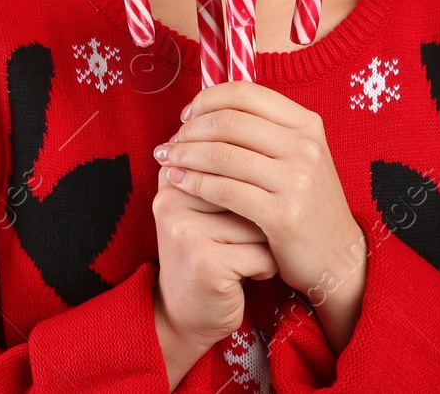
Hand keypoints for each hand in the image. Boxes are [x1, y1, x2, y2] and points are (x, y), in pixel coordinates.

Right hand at [151, 163, 277, 387]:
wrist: (187, 313)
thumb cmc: (209, 252)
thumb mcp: (206, 207)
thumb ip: (221, 170)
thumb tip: (261, 127)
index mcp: (172, 178)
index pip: (229, 157)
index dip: (251, 185)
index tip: (244, 208)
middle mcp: (172, 199)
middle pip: (246, 185)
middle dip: (261, 211)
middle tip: (251, 231)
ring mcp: (186, 230)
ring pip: (258, 219)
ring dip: (266, 241)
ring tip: (246, 255)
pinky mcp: (205, 262)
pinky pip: (261, 252)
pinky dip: (267, 267)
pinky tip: (250, 275)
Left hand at [154, 80, 367, 354]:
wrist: (338, 258)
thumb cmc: (306, 203)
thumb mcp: (296, 156)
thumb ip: (261, 130)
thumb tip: (203, 107)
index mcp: (306, 124)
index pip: (244, 93)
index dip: (206, 100)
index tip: (186, 116)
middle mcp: (305, 147)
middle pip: (228, 121)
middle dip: (189, 130)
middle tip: (169, 142)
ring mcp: (297, 180)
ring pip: (221, 155)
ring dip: (184, 155)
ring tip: (165, 160)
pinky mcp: (284, 215)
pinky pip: (224, 190)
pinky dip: (194, 183)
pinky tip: (177, 183)